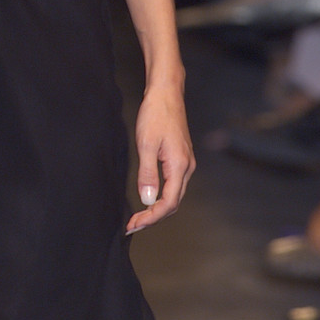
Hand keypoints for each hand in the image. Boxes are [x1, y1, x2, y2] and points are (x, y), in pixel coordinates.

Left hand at [125, 84, 195, 233]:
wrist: (166, 94)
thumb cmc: (155, 115)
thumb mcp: (146, 144)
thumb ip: (148, 174)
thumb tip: (148, 200)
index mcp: (179, 166)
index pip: (168, 203)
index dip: (151, 217)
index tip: (133, 224)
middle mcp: (186, 167)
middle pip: (173, 203)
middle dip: (153, 217)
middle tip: (132, 225)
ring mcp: (185, 163)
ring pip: (174, 195)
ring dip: (157, 209)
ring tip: (138, 216)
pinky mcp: (180, 158)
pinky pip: (173, 184)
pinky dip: (161, 196)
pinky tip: (148, 198)